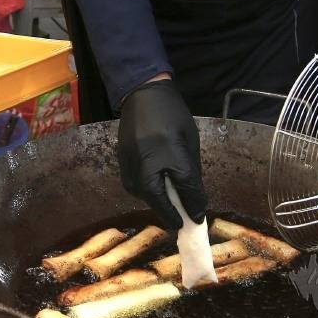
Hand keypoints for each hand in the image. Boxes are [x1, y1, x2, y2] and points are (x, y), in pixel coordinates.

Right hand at [118, 80, 207, 229]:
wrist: (142, 93)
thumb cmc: (172, 114)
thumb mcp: (189, 139)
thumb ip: (191, 169)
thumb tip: (194, 197)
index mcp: (170, 151)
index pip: (184, 187)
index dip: (192, 205)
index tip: (197, 218)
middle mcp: (147, 159)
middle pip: (157, 197)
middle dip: (169, 213)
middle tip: (179, 223)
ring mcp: (130, 160)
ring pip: (143, 194)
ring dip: (156, 204)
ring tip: (169, 209)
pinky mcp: (121, 160)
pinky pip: (133, 185)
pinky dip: (145, 193)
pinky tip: (155, 192)